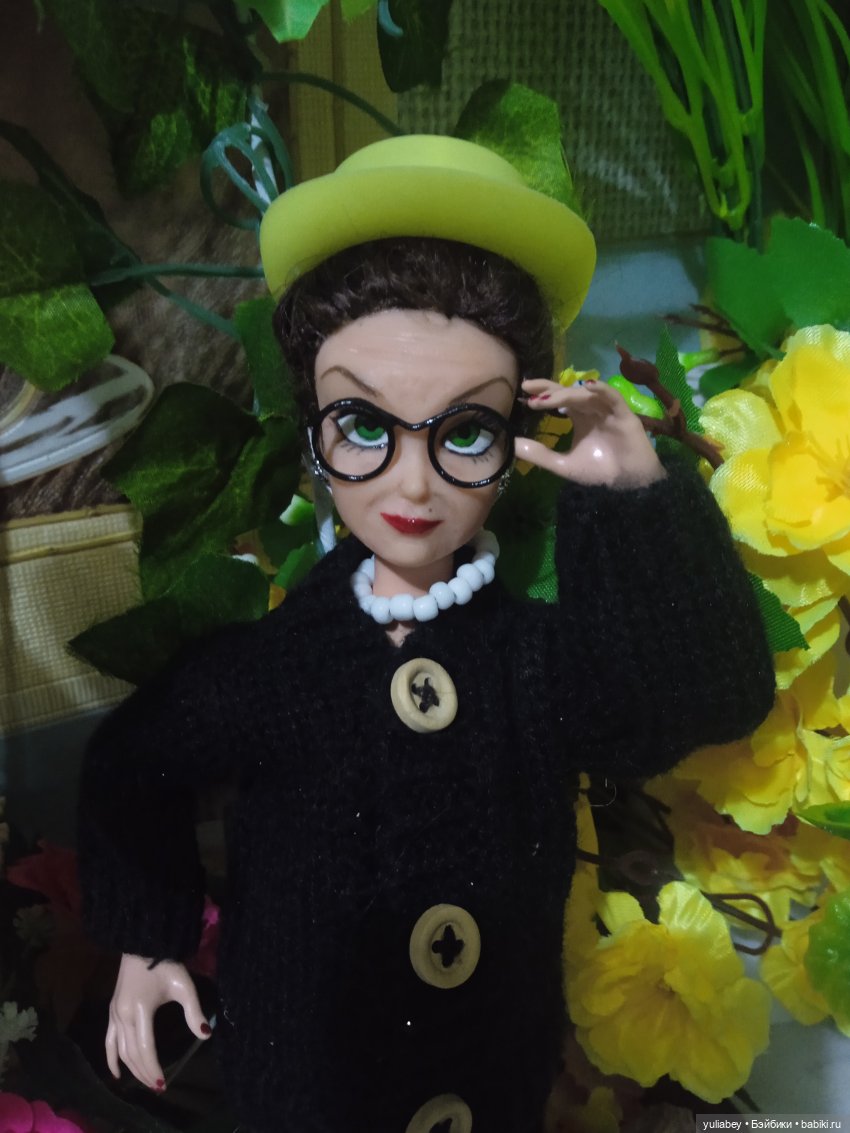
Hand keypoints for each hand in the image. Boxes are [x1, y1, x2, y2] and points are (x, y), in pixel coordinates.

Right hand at [106, 953, 209, 1090]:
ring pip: (120, 1050)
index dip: (153, 1068)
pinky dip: (111, 1058)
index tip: (163, 1083)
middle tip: (158, 1086)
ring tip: (144, 1082)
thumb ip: (194, 1011)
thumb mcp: (183, 985)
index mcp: (141, 1011)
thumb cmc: (165, 963)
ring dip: (131, 1068)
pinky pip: (109, 1040)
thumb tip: (205, 1034)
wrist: (143, 942)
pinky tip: (116, 1073)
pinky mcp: (112, 1011)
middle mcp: (123, 1016)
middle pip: (131, 1053)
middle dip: (144, 1072)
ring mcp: (114, 1014)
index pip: (145, 1048)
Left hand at [515, 378, 665, 486]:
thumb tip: (512, 444)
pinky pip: (613, 398)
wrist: (627, 486)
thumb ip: (539, 454)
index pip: (559, 398)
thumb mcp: (563, 464)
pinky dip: (602, 389)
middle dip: (549, 390)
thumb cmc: (599, 472)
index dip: (543, 392)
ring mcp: (608, 410)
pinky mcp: (624, 415)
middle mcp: (592, 410)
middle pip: (569, 392)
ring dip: (567, 394)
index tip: (523, 390)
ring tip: (548, 399)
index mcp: (579, 417)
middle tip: (529, 389)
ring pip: (586, 394)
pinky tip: (588, 385)